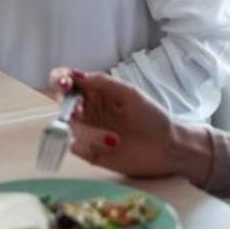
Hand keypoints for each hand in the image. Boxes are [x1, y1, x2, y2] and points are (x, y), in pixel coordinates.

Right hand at [48, 67, 212, 184]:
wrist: (169, 148)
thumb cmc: (152, 117)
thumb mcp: (130, 94)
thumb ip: (103, 82)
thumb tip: (76, 74)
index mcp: (95, 92)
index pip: (68, 81)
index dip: (60, 79)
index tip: (64, 83)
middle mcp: (87, 111)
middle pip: (63, 105)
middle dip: (67, 107)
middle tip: (79, 112)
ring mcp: (88, 133)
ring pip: (72, 128)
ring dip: (90, 133)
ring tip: (115, 140)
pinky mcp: (91, 154)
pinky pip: (77, 148)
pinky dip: (86, 147)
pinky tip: (107, 149)